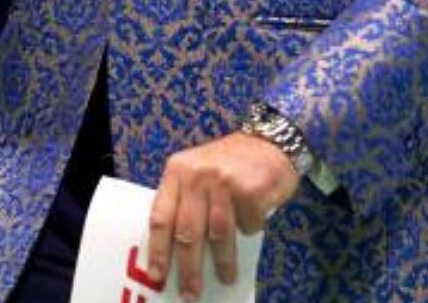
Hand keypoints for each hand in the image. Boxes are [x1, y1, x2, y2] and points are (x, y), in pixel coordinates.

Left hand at [148, 131, 297, 300]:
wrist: (270, 140)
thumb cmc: (230, 163)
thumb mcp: (197, 171)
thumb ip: (184, 201)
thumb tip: (175, 252)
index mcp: (177, 171)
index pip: (161, 217)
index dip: (157, 250)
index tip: (157, 275)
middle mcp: (197, 175)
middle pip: (188, 233)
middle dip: (189, 268)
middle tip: (190, 293)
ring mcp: (224, 182)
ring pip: (219, 235)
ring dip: (223, 262)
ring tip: (227, 277)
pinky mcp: (250, 190)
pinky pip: (247, 226)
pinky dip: (249, 231)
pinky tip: (252, 226)